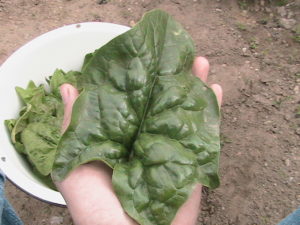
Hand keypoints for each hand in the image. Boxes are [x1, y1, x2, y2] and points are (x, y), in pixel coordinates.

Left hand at [56, 56, 222, 224]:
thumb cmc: (95, 209)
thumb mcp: (72, 165)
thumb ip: (74, 127)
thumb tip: (70, 87)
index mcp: (122, 138)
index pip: (133, 102)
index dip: (140, 80)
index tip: (145, 57)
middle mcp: (148, 140)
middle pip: (162, 103)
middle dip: (171, 78)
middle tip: (176, 53)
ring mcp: (173, 149)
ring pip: (186, 113)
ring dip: (194, 87)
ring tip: (199, 61)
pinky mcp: (194, 163)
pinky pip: (208, 134)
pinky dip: (214, 112)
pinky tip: (215, 88)